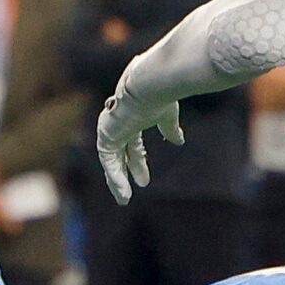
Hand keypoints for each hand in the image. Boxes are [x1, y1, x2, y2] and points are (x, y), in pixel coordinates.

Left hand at [95, 83, 181, 203]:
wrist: (150, 85)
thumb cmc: (161, 94)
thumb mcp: (167, 116)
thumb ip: (170, 128)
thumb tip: (178, 141)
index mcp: (133, 117)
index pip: (132, 144)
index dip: (138, 162)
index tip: (143, 181)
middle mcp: (119, 123)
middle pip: (120, 153)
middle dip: (125, 173)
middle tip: (129, 193)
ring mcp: (111, 128)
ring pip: (111, 160)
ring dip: (116, 180)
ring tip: (124, 199)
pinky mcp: (106, 134)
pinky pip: (107, 161)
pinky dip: (114, 176)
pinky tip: (121, 192)